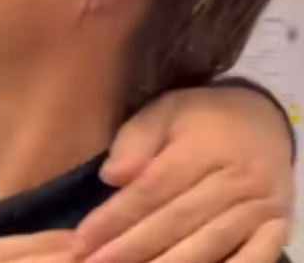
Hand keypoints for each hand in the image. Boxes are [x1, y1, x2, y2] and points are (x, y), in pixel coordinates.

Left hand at [76, 86, 293, 262]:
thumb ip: (134, 142)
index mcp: (204, 148)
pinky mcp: (278, 229)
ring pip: (209, 246)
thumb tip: (111, 177)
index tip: (82, 240)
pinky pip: (251, 259)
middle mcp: (237, 180)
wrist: (263, 121)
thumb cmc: (199, 119)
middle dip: (131, 249)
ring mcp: (261, 209)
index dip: (115, 218)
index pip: (151, 190)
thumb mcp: (163, 112)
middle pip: (176, 222)